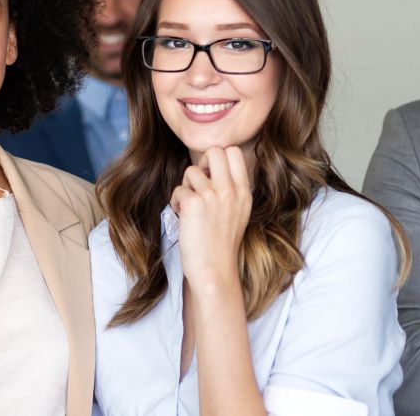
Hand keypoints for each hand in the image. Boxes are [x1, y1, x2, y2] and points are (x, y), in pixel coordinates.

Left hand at [170, 146, 251, 285]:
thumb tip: (210, 170)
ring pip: (191, 170)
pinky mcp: (193, 204)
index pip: (234, 152)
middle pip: (214, 150)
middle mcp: (230, 190)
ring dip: (186, 186)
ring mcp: (212, 196)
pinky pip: (178, 189)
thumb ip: (230, 189)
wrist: (214, 270)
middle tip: (198, 183)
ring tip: (189, 206)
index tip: (212, 176)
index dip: (219, 159)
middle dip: (202, 163)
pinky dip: (176, 202)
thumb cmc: (222, 244)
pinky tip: (182, 217)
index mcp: (244, 191)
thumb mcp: (238, 212)